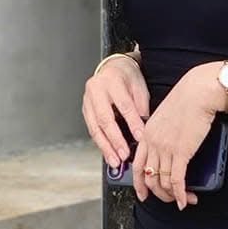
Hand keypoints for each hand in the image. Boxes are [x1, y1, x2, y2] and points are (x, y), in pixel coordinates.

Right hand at [83, 53, 149, 167]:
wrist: (112, 68)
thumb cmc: (127, 78)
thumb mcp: (139, 87)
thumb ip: (141, 107)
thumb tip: (143, 131)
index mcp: (112, 81)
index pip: (123, 105)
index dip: (132, 123)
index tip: (140, 138)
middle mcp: (96, 89)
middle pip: (105, 118)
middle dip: (115, 139)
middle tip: (124, 154)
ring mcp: (87, 100)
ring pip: (95, 127)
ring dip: (105, 146)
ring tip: (115, 160)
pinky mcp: (85, 109)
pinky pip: (92, 129)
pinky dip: (100, 143)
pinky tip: (108, 153)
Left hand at [132, 64, 220, 208]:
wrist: (198, 93)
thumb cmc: (186, 100)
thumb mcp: (164, 117)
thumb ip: (159, 133)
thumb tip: (165, 150)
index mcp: (146, 134)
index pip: (137, 166)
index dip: (139, 184)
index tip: (144, 194)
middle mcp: (152, 143)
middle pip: (149, 178)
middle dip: (159, 194)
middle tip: (169, 199)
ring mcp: (165, 148)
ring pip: (163, 182)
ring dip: (174, 196)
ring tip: (184, 199)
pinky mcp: (181, 152)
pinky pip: (177, 181)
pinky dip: (181, 194)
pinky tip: (186, 200)